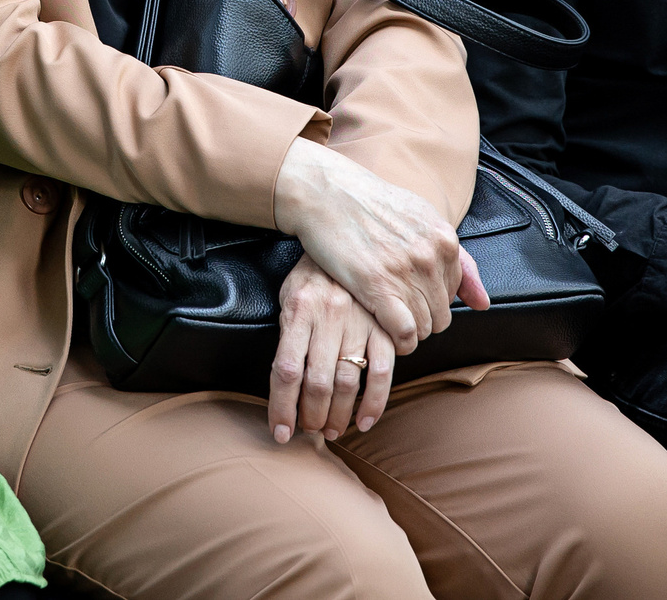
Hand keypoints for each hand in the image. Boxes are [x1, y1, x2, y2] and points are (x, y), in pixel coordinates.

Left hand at [268, 256, 395, 444]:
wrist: (349, 234)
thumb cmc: (314, 273)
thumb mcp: (290, 294)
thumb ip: (288, 333)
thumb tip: (286, 382)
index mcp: (299, 309)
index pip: (285, 370)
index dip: (282, 407)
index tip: (281, 432)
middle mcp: (328, 317)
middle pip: (317, 382)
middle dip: (312, 416)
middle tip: (310, 431)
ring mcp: (360, 322)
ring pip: (348, 381)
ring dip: (339, 415)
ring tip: (332, 430)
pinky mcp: (385, 327)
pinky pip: (383, 371)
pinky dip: (375, 402)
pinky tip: (365, 420)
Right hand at [271, 138, 486, 354]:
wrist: (326, 191)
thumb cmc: (368, 202)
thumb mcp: (421, 217)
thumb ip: (457, 258)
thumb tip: (483, 303)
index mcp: (445, 239)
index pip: (454, 293)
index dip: (431, 300)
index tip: (410, 297)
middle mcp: (431, 256)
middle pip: (442, 315)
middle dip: (422, 319)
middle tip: (397, 311)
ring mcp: (406, 272)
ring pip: (424, 327)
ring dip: (408, 331)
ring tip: (388, 320)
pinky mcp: (378, 286)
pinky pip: (405, 332)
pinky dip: (399, 342)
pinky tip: (386, 334)